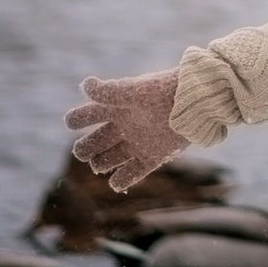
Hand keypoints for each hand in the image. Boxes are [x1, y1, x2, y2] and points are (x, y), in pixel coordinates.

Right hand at [66, 71, 188, 191]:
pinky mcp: (152, 157)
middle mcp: (124, 126)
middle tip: (84, 151)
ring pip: (109, 160)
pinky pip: (131, 174)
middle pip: (94, 143)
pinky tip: (116, 181)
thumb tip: (85, 85)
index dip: (76, 119)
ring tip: (101, 163)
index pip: (87, 115)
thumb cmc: (163, 92)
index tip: (72, 122)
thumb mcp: (134, 91)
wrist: (195, 102)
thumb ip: (109, 91)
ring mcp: (137, 143)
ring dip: (101, 164)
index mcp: (117, 107)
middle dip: (85, 149)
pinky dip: (121, 181)